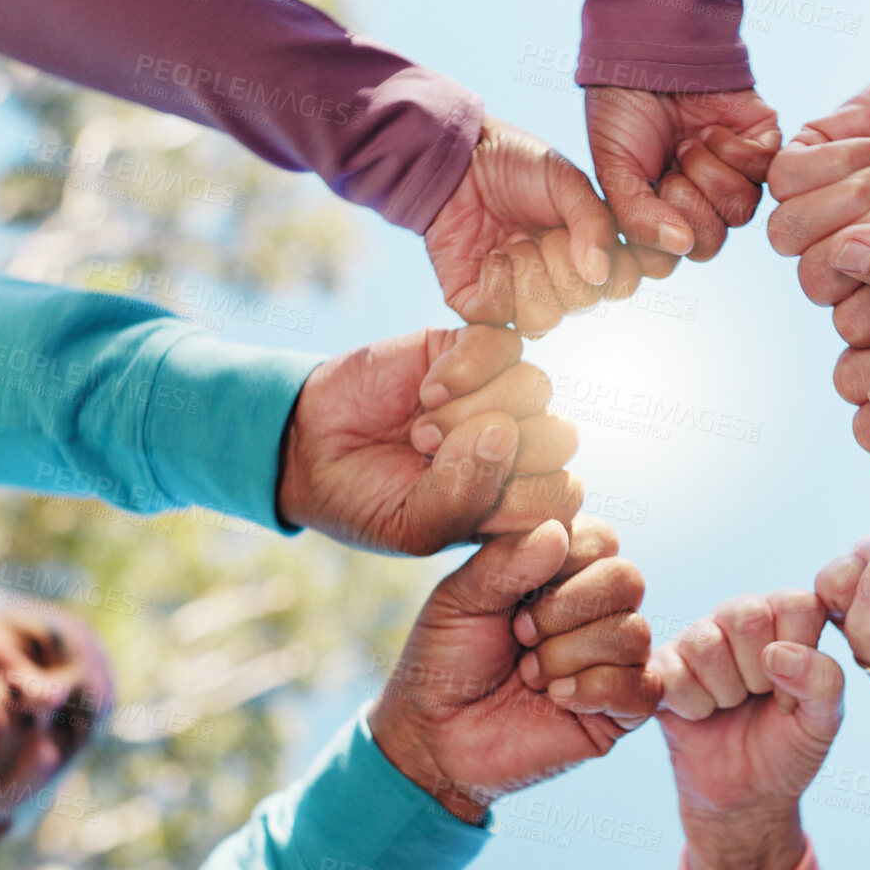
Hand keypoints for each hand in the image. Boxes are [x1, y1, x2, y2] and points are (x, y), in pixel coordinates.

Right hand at [276, 324, 582, 554]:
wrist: (306, 447)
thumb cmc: (365, 499)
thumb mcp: (412, 525)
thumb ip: (464, 498)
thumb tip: (506, 432)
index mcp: (518, 499)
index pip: (563, 495)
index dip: (512, 497)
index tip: (451, 502)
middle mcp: (519, 445)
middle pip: (560, 437)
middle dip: (492, 452)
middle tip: (430, 459)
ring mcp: (500, 393)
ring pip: (533, 388)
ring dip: (470, 411)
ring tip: (422, 429)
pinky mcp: (473, 348)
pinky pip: (504, 344)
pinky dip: (464, 369)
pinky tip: (427, 390)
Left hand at [369, 517, 660, 823]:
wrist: (435, 736)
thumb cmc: (446, 660)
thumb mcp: (460, 599)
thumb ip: (504, 562)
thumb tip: (558, 532)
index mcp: (566, 570)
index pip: (601, 539)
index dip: (559, 564)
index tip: (512, 599)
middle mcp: (600, 609)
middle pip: (627, 580)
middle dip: (564, 611)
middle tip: (520, 636)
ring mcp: (615, 659)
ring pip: (633, 634)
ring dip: (567, 656)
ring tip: (530, 674)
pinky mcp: (622, 710)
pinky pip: (642, 688)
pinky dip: (592, 691)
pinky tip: (556, 699)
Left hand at [424, 116, 634, 335]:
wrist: (458, 160)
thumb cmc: (515, 165)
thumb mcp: (566, 181)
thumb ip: (594, 222)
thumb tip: (600, 274)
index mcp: (592, 254)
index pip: (622, 284)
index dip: (611, 264)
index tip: (590, 232)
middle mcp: (562, 283)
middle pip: (583, 302)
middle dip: (561, 260)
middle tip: (541, 230)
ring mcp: (522, 298)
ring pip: (543, 319)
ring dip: (527, 272)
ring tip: (513, 241)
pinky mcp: (481, 306)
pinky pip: (499, 315)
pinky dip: (496, 281)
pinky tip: (490, 255)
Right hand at [586, 86, 779, 271]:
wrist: (647, 52)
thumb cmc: (624, 112)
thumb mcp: (613, 169)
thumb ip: (635, 217)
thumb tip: (680, 248)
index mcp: (666, 216)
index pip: (675, 258)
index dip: (661, 234)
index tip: (644, 194)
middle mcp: (704, 204)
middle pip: (711, 243)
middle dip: (686, 204)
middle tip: (669, 168)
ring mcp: (736, 179)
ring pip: (740, 211)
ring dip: (708, 173)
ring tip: (688, 144)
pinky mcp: (763, 148)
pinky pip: (762, 172)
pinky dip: (731, 150)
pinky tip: (710, 130)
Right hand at [653, 591, 840, 869]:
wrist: (745, 795)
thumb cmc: (788, 748)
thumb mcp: (824, 721)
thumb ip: (823, 680)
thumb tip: (776, 653)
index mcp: (786, 618)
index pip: (796, 604)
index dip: (799, 655)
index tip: (794, 693)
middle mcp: (739, 617)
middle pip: (745, 614)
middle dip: (757, 673)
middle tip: (757, 698)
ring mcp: (696, 639)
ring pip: (705, 643)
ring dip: (724, 693)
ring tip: (729, 707)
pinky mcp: (660, 666)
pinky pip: (671, 672)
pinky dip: (693, 707)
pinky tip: (700, 716)